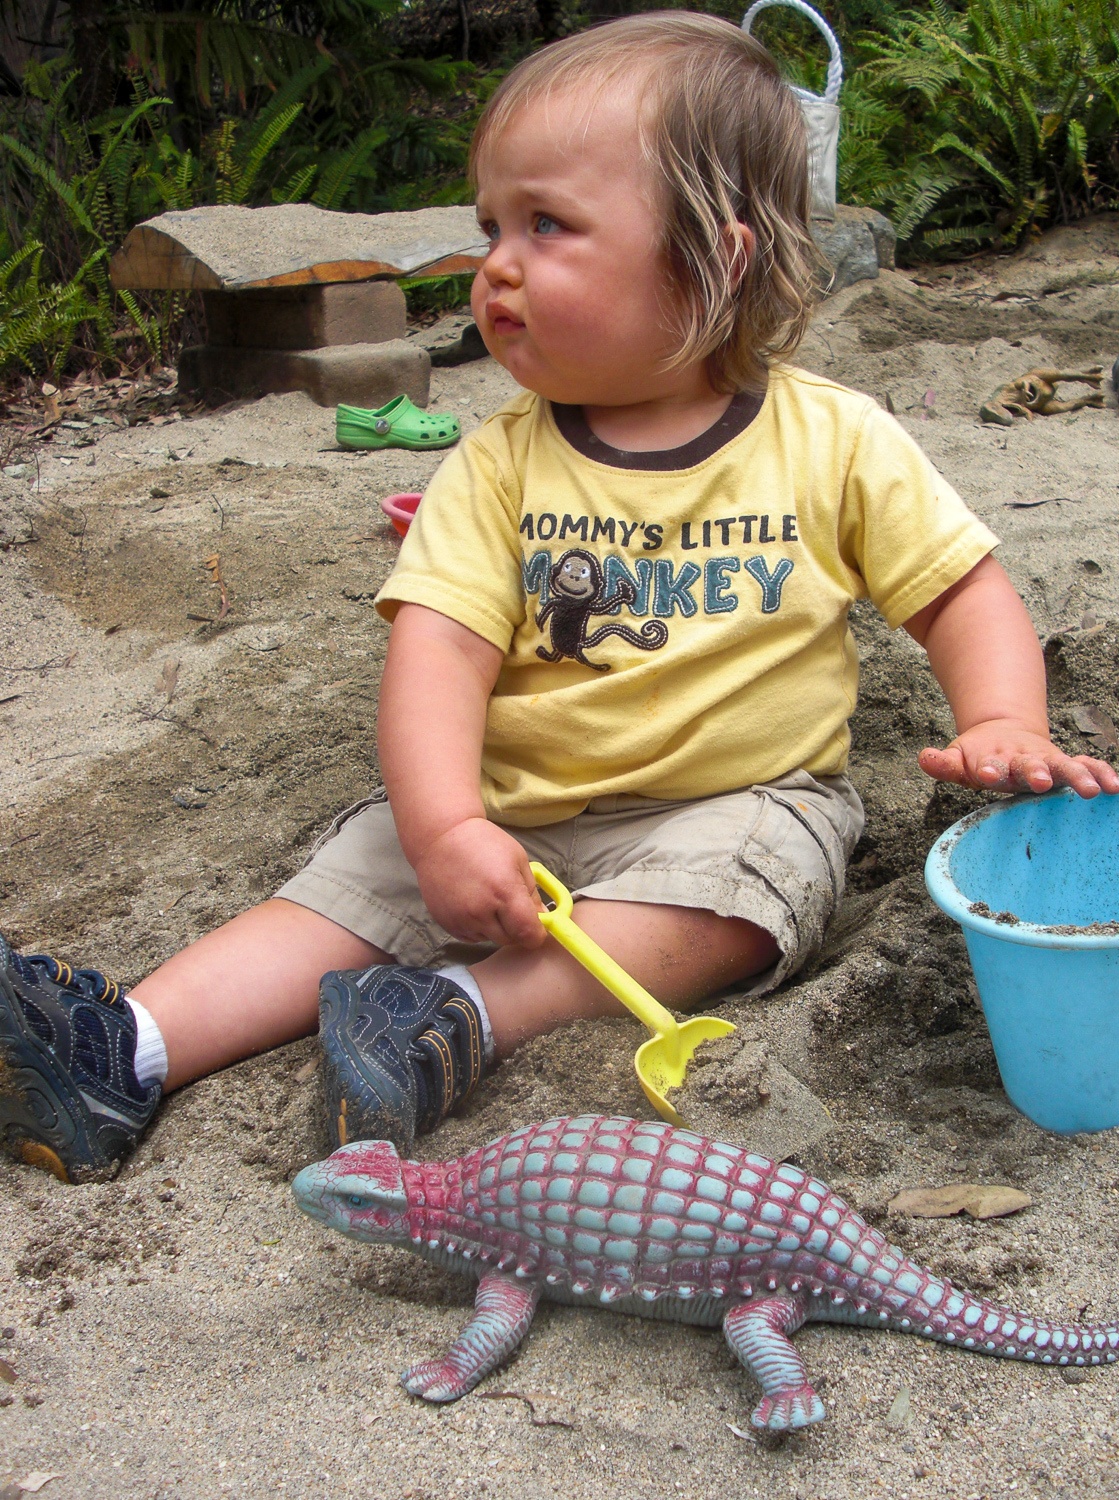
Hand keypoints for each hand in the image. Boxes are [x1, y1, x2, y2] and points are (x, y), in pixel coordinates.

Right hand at [412, 817, 546, 948]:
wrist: (440, 838)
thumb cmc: (483, 842)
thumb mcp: (518, 860)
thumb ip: (532, 894)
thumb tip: (543, 918)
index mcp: (504, 892)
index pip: (528, 933)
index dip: (536, 934)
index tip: (537, 927)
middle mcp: (481, 911)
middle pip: (509, 940)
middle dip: (516, 928)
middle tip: (511, 906)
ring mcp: (461, 920)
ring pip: (489, 939)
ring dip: (495, 927)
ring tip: (487, 899)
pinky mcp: (446, 923)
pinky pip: (471, 936)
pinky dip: (477, 927)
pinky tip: (472, 903)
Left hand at [918, 719, 1118, 797]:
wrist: (1004, 734)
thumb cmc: (979, 755)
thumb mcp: (957, 758)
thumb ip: (942, 763)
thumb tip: (923, 757)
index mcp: (994, 759)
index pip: (990, 764)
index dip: (988, 768)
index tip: (986, 773)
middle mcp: (1023, 759)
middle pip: (1030, 765)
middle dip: (1035, 772)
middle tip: (1041, 781)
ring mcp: (1047, 760)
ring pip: (1064, 766)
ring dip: (1076, 776)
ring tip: (1090, 790)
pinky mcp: (1065, 763)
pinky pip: (1088, 766)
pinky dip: (1101, 773)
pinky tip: (1114, 786)